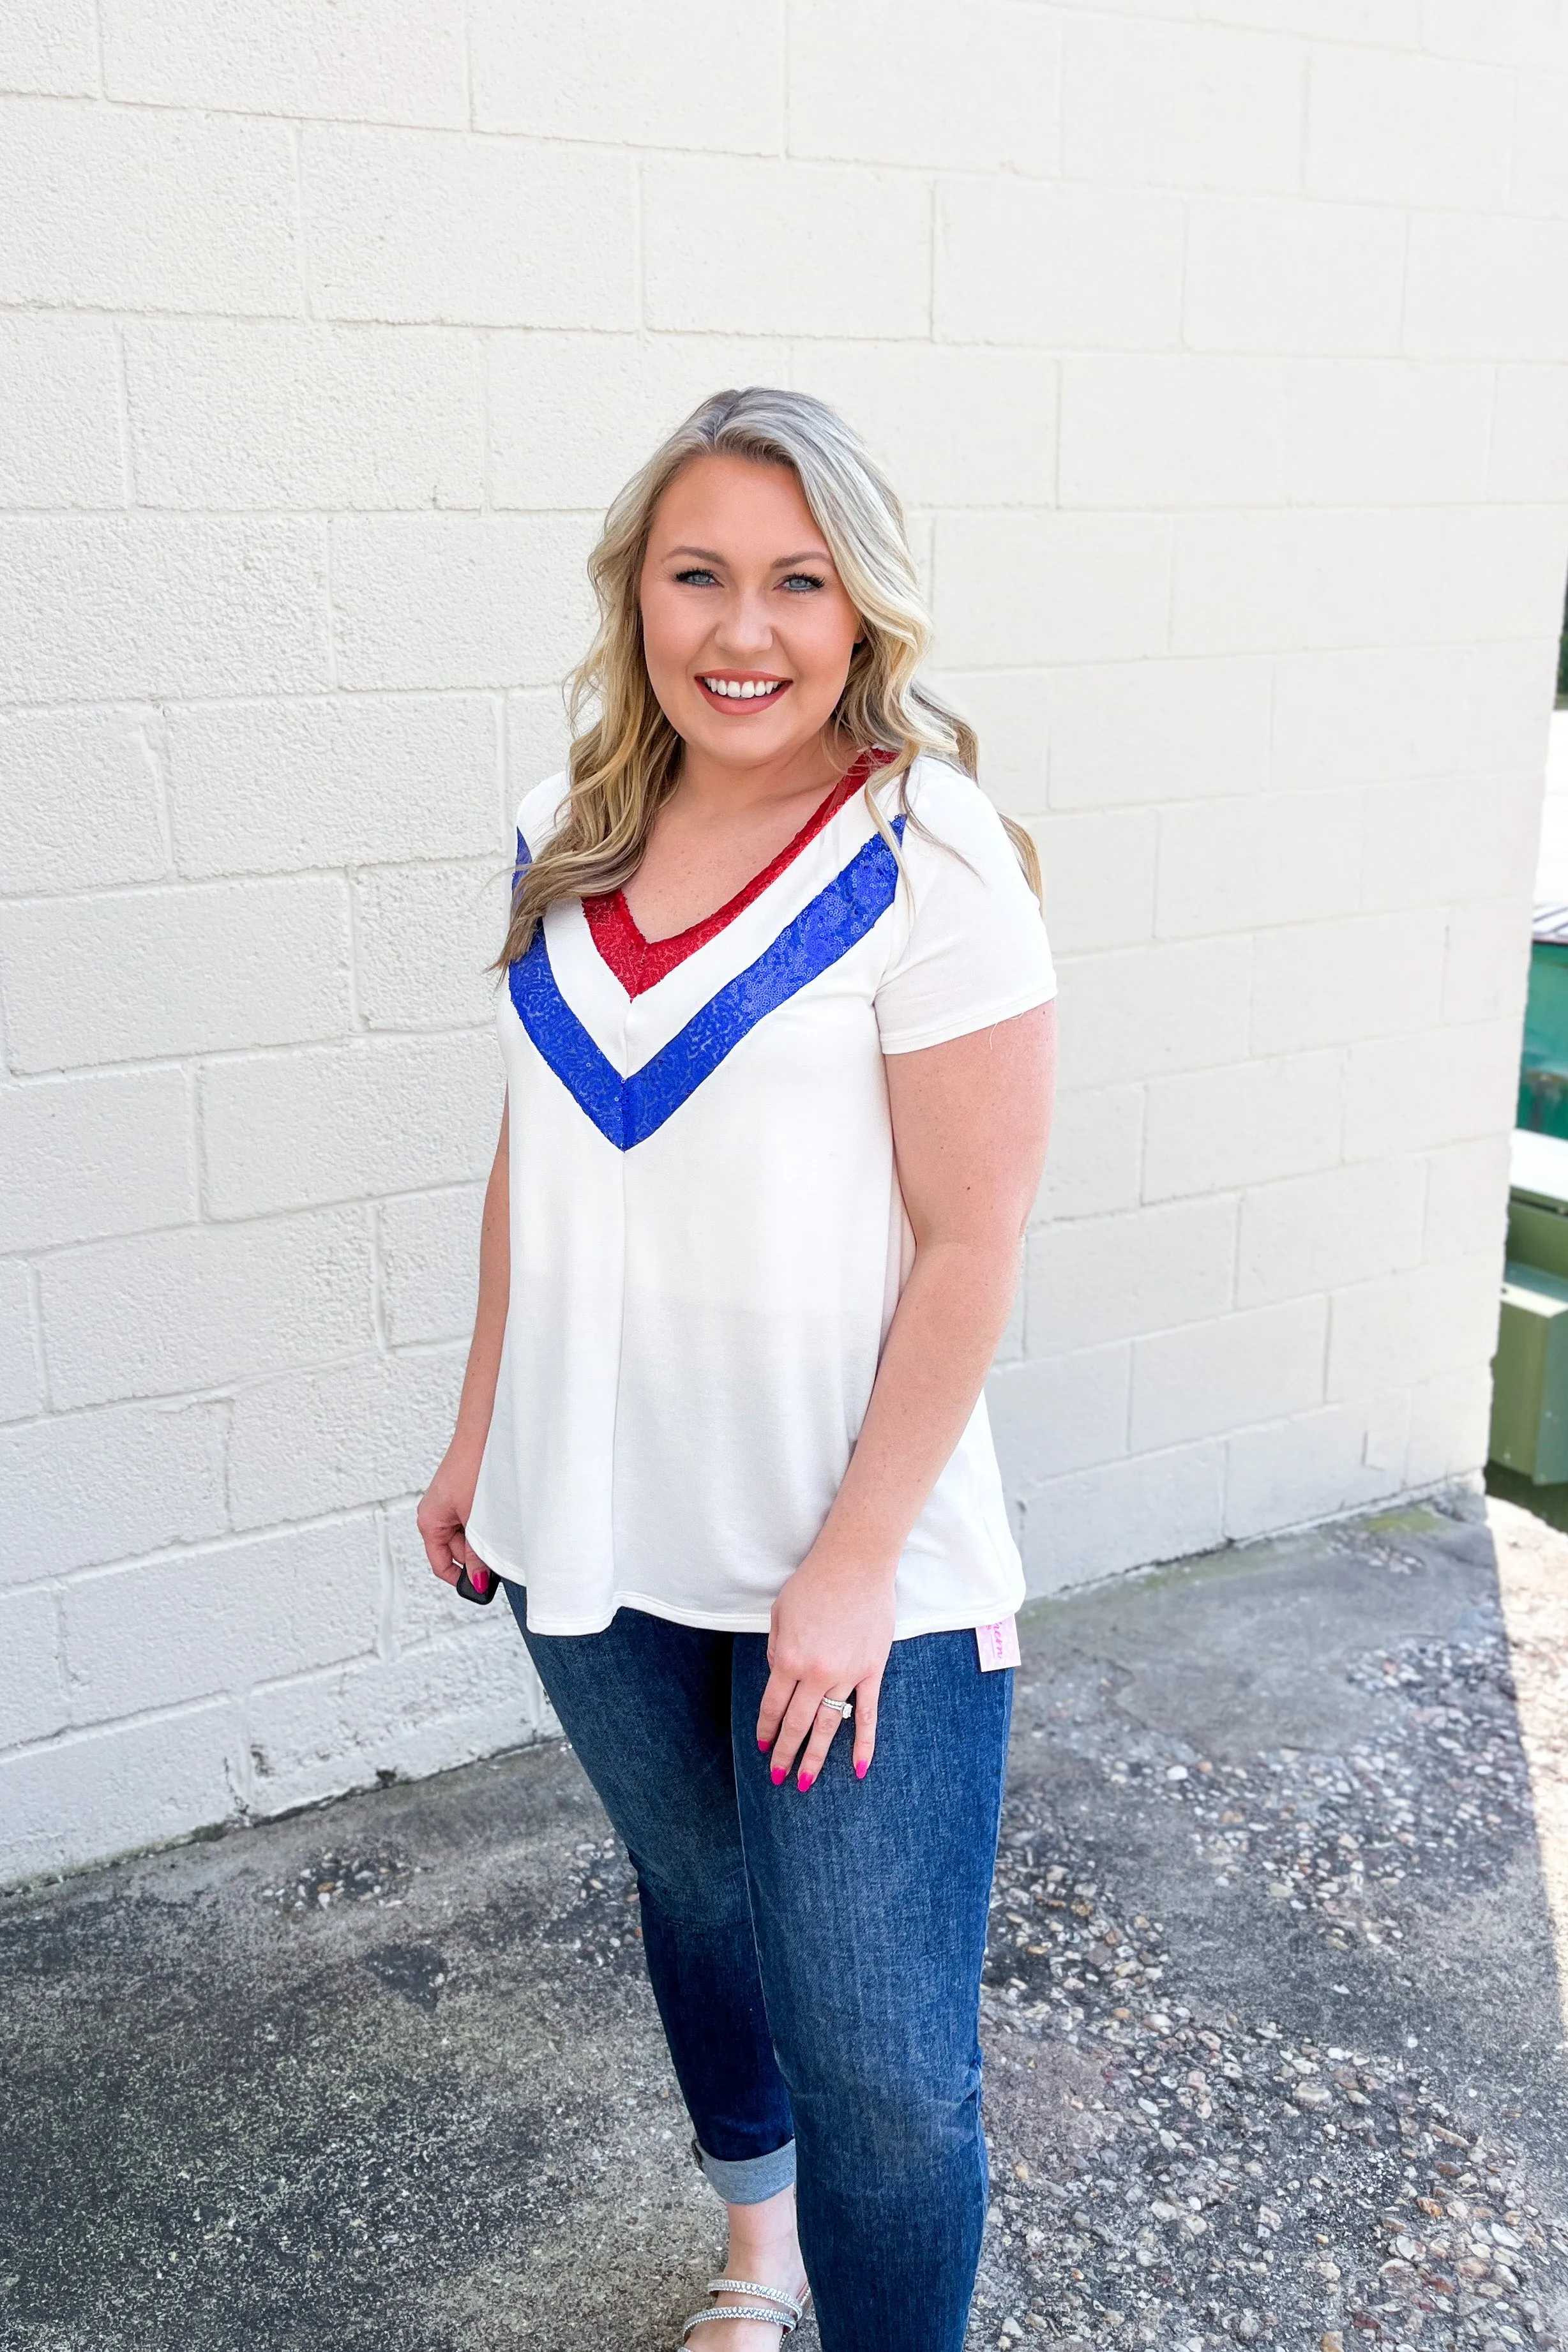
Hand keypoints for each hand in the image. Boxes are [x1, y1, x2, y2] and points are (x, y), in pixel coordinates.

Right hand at [417, 1443, 491, 1588]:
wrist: (485, 1433)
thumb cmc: (472, 1467)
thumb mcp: (475, 1520)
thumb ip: (476, 1553)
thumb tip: (478, 1580)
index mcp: (429, 1522)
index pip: (440, 1563)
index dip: (461, 1578)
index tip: (481, 1586)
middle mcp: (435, 1514)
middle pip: (456, 1551)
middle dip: (476, 1554)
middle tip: (497, 1550)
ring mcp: (450, 1504)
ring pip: (467, 1536)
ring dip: (483, 1537)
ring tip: (497, 1523)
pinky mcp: (464, 1494)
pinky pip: (473, 1520)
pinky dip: (485, 1523)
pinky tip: (497, 1513)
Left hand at [755, 1548, 895, 1789]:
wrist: (855, 1562)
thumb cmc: (813, 1584)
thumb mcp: (780, 1615)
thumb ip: (777, 1651)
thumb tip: (779, 1678)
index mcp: (789, 1659)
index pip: (773, 1706)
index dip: (766, 1729)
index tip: (761, 1747)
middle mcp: (817, 1673)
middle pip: (798, 1724)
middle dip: (785, 1753)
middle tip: (778, 1777)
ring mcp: (848, 1675)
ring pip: (830, 1725)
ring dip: (816, 1756)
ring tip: (805, 1781)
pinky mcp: (872, 1670)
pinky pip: (868, 1714)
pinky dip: (865, 1744)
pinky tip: (860, 1768)